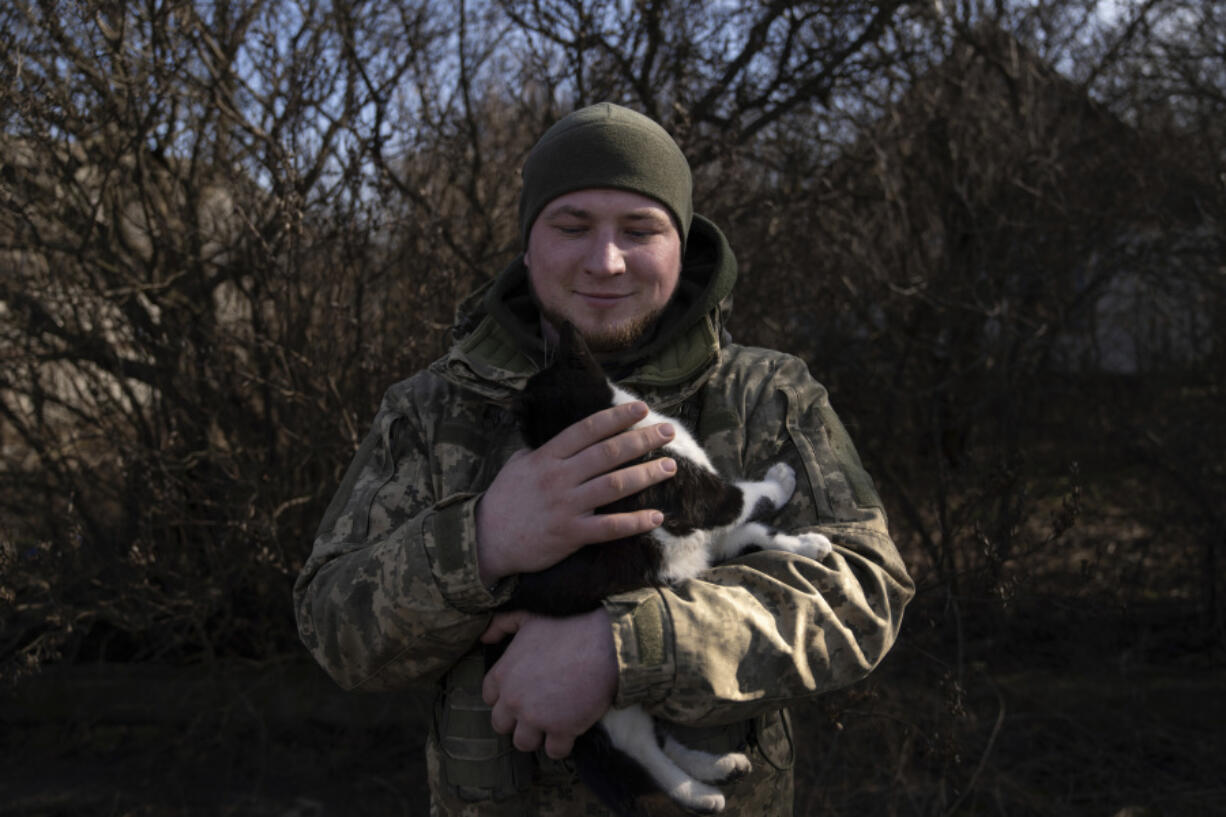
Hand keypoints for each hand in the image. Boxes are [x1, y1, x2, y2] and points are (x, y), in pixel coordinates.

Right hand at [475, 400, 675, 584]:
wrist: (486, 540)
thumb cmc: (504, 500)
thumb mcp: (518, 465)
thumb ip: (545, 451)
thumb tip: (569, 439)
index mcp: (547, 457)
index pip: (587, 430)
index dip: (616, 417)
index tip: (641, 408)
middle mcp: (559, 478)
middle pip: (608, 453)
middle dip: (641, 440)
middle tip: (668, 431)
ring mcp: (566, 506)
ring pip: (614, 486)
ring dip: (646, 475)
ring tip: (670, 467)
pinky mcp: (571, 534)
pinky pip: (609, 527)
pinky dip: (634, 522)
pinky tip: (656, 516)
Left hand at [481, 609, 617, 758]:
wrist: (605, 639)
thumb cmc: (567, 623)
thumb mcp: (528, 615)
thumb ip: (502, 624)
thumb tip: (485, 637)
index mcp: (504, 673)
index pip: (489, 697)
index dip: (505, 695)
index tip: (522, 691)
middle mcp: (514, 699)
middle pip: (501, 725)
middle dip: (517, 719)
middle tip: (537, 709)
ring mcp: (536, 717)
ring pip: (524, 743)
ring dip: (537, 735)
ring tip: (553, 722)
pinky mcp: (562, 729)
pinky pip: (554, 751)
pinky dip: (562, 744)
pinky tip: (571, 730)